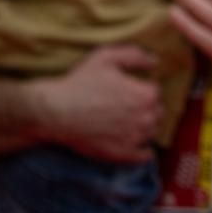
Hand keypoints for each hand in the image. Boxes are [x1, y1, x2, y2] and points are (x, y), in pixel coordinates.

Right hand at [29, 45, 162, 163]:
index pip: (156, 91)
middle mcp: (146, 118)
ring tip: (127, 123)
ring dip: (144, 127)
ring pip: (150, 132)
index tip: (128, 89)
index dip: (142, 88)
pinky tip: (138, 147)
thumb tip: (155, 61)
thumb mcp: (106, 57)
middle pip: (157, 112)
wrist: (54, 112)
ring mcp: (134, 138)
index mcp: (146, 94)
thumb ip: (135, 55)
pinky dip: (143, 152)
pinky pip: (143, 156)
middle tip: (126, 106)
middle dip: (146, 108)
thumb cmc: (80, 83)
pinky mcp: (121, 154)